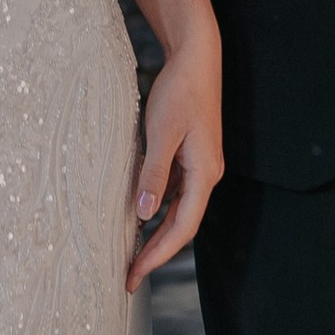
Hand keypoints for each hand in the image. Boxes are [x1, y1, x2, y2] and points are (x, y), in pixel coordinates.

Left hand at [128, 34, 221, 286]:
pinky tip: (139, 217)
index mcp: (205, 174)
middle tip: (128, 276)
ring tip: (130, 254)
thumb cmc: (180, 91)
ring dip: (156, 234)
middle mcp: (206, 175)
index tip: (135, 274)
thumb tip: (143, 213)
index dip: (159, 255)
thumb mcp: (162, 132)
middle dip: (156, 253)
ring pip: (178, 211)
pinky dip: (157, 210)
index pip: (183, 228)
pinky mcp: (190, 156)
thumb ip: (153, 173)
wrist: (197, 58)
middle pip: (182, 226)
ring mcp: (199, 166)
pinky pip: (174, 193)